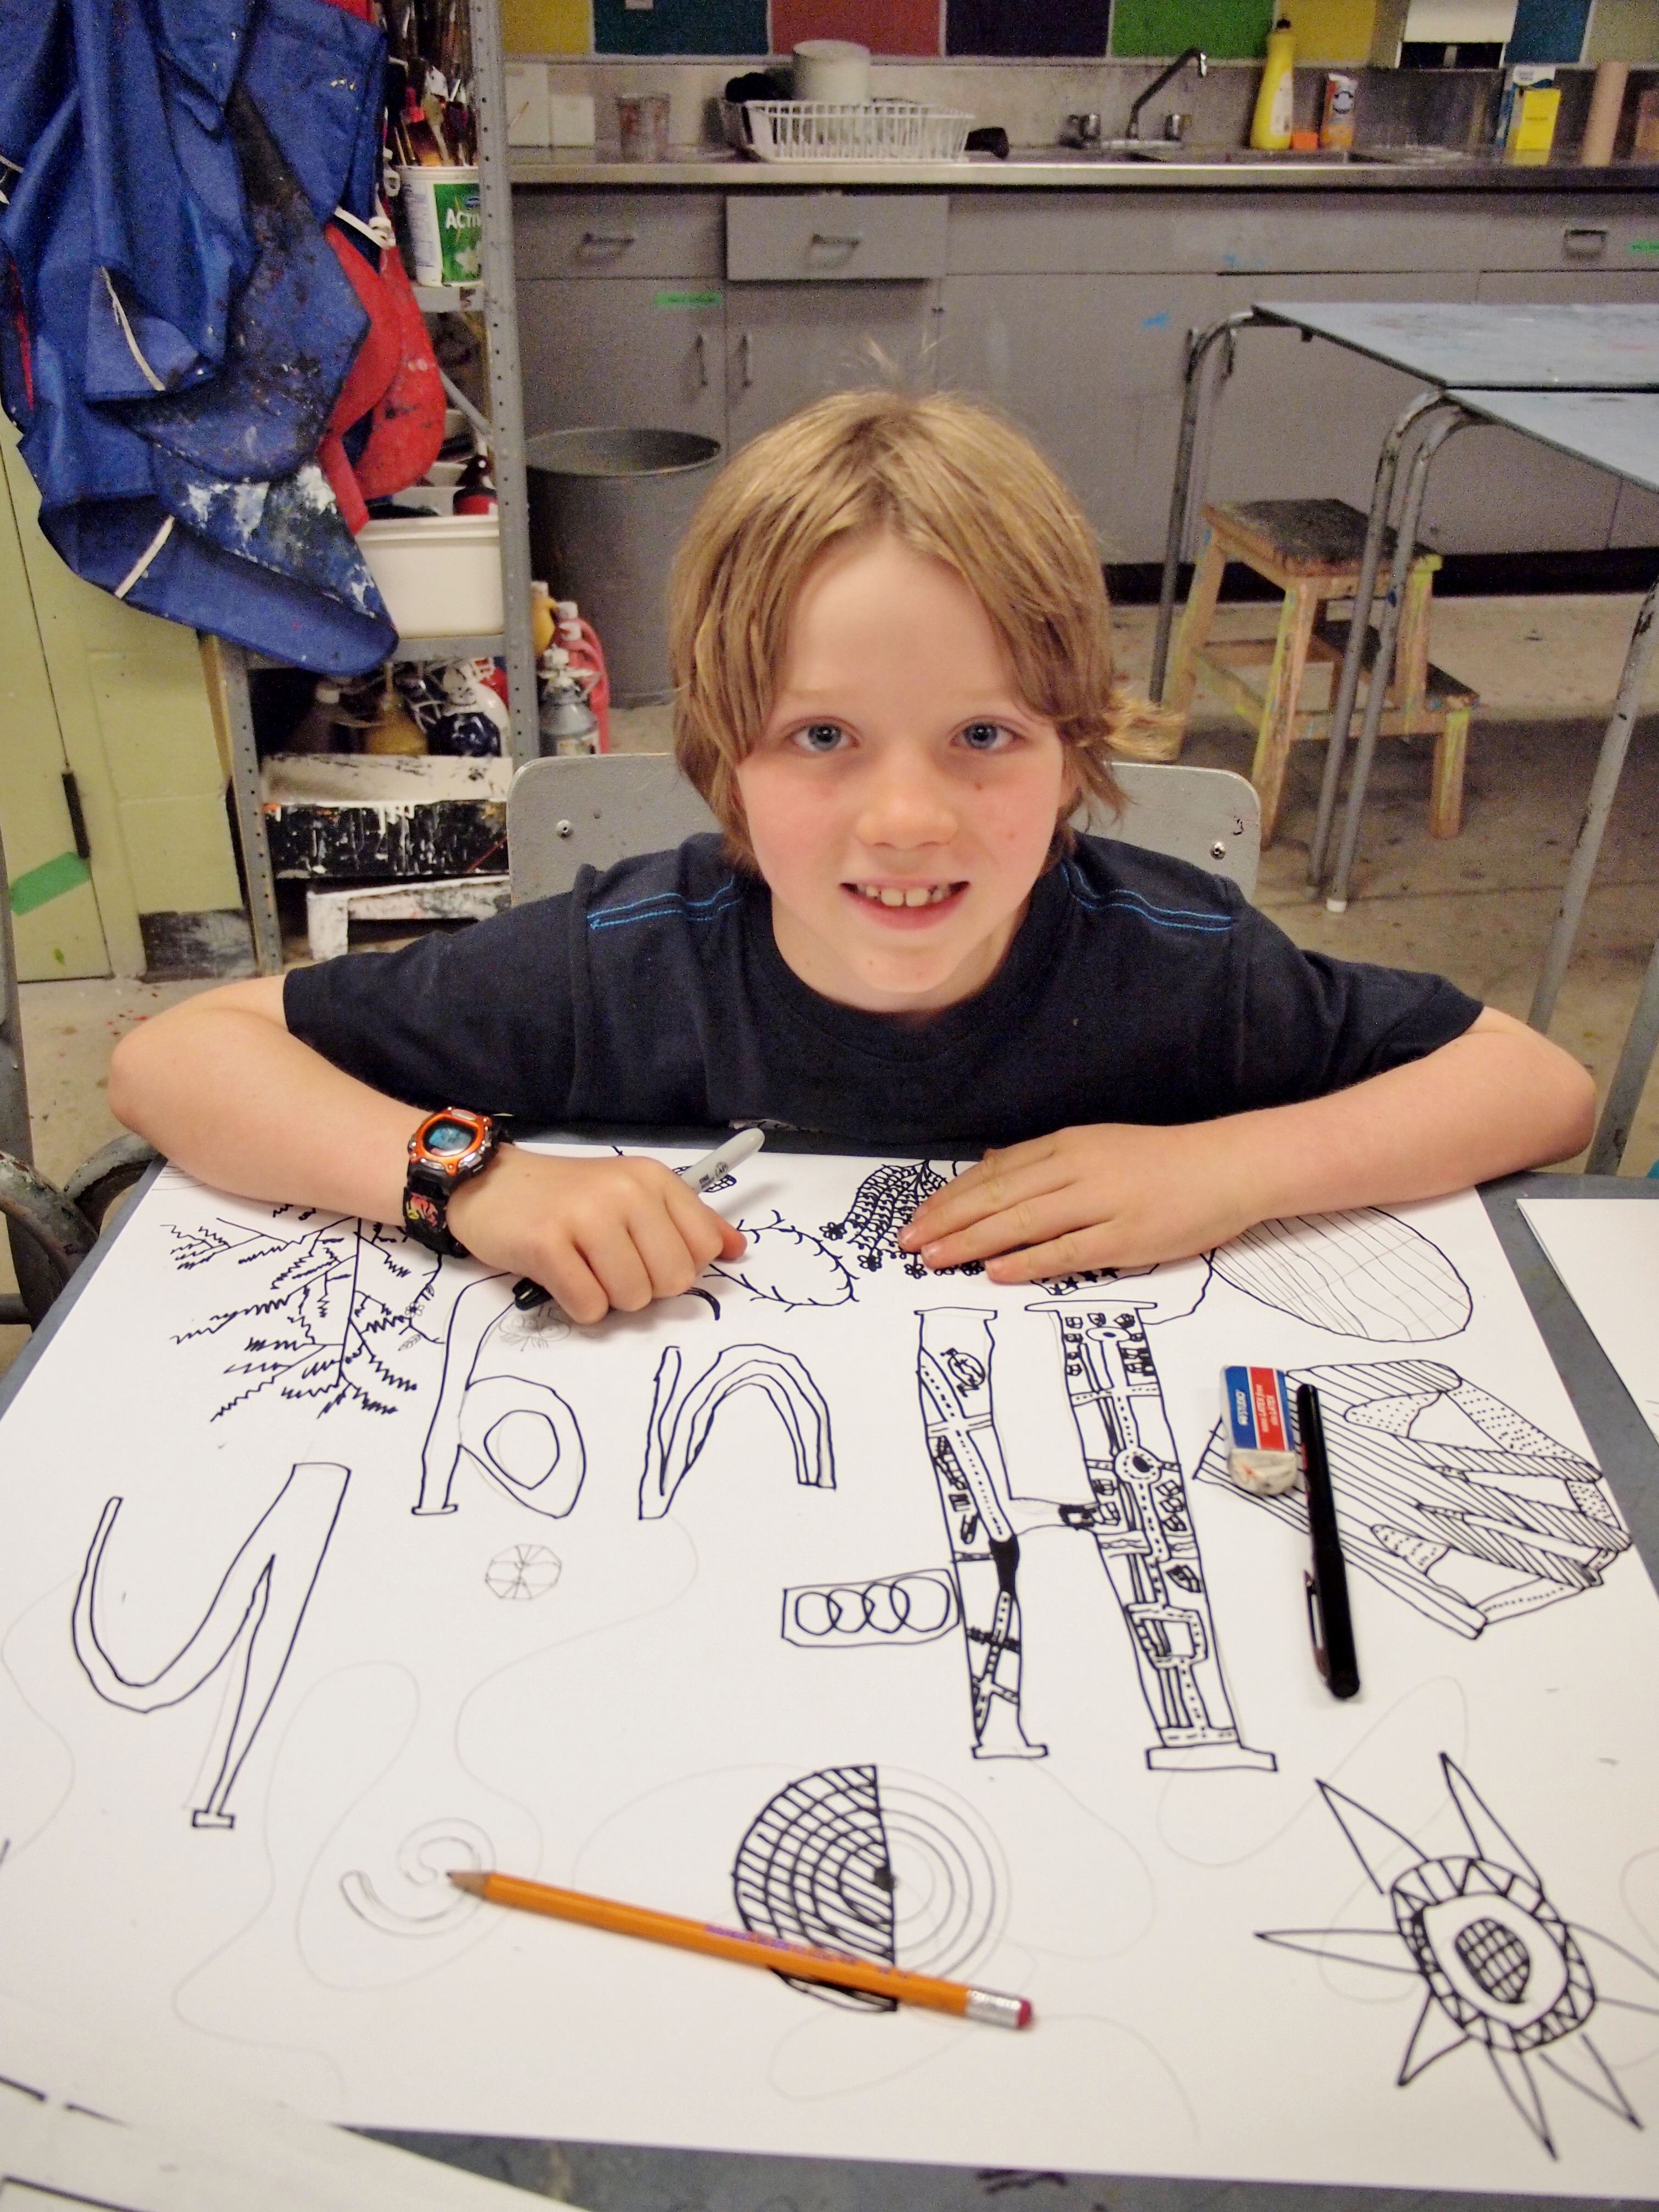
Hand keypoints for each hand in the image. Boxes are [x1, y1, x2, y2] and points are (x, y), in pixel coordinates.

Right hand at [448, 1147, 744, 1322]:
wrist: (490, 1184)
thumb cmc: (568, 1196)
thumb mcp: (634, 1193)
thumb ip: (689, 1221)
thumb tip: (737, 1250)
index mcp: (654, 1180)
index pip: (703, 1248)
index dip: (677, 1266)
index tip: (646, 1255)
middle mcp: (625, 1192)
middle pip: (672, 1281)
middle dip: (644, 1288)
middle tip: (609, 1265)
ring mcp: (585, 1216)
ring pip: (632, 1298)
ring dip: (608, 1297)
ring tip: (583, 1268)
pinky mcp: (546, 1245)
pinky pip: (589, 1306)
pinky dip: (577, 1305)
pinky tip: (561, 1277)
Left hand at [897, 1122, 1255, 1283]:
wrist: (1226, 1168)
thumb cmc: (1160, 1162)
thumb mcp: (1096, 1146)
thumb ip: (1043, 1160)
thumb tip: (990, 1163)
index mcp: (1068, 1146)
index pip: (995, 1173)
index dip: (951, 1197)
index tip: (916, 1218)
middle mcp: (1077, 1169)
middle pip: (998, 1197)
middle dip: (947, 1221)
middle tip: (908, 1243)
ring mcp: (1101, 1203)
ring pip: (1022, 1223)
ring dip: (972, 1242)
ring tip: (935, 1259)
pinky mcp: (1125, 1235)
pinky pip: (1066, 1252)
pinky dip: (1027, 1262)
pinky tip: (995, 1273)